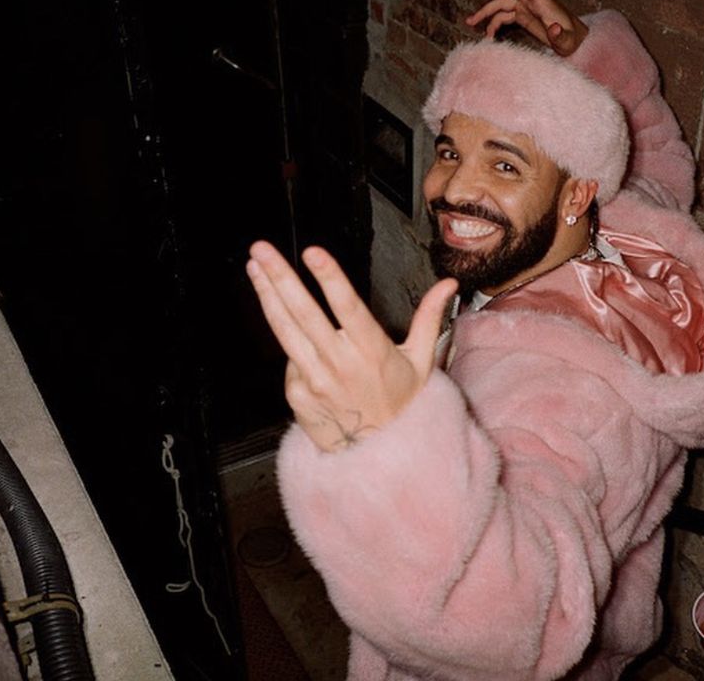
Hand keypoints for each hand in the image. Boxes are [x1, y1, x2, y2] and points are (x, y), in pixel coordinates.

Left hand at [246, 241, 457, 452]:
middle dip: (280, 277)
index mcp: (372, 351)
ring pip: (285, 331)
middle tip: (262, 249)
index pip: (348, 307)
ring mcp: (316, 381)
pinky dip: (288, 341)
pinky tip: (289, 327)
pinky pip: (288, 359)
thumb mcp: (422, 360)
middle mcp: (341, 364)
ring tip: (254, 267)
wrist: (380, 454)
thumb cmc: (401, 403)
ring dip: (267, 296)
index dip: (329, 278)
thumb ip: (430, 317)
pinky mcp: (298, 395)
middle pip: (304, 314)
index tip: (312, 253)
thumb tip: (449, 284)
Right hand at [465, 0, 587, 55]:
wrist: (572, 43)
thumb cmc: (571, 40)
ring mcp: (525, 8)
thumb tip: (554, 29)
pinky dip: (494, 25)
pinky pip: (503, 17)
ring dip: (485, 12)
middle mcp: (531, 1)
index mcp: (541, 1)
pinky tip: (488, 37)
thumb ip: (560, 35)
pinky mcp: (523, 18)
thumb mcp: (566, 40)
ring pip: (500, 4)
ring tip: (469, 22)